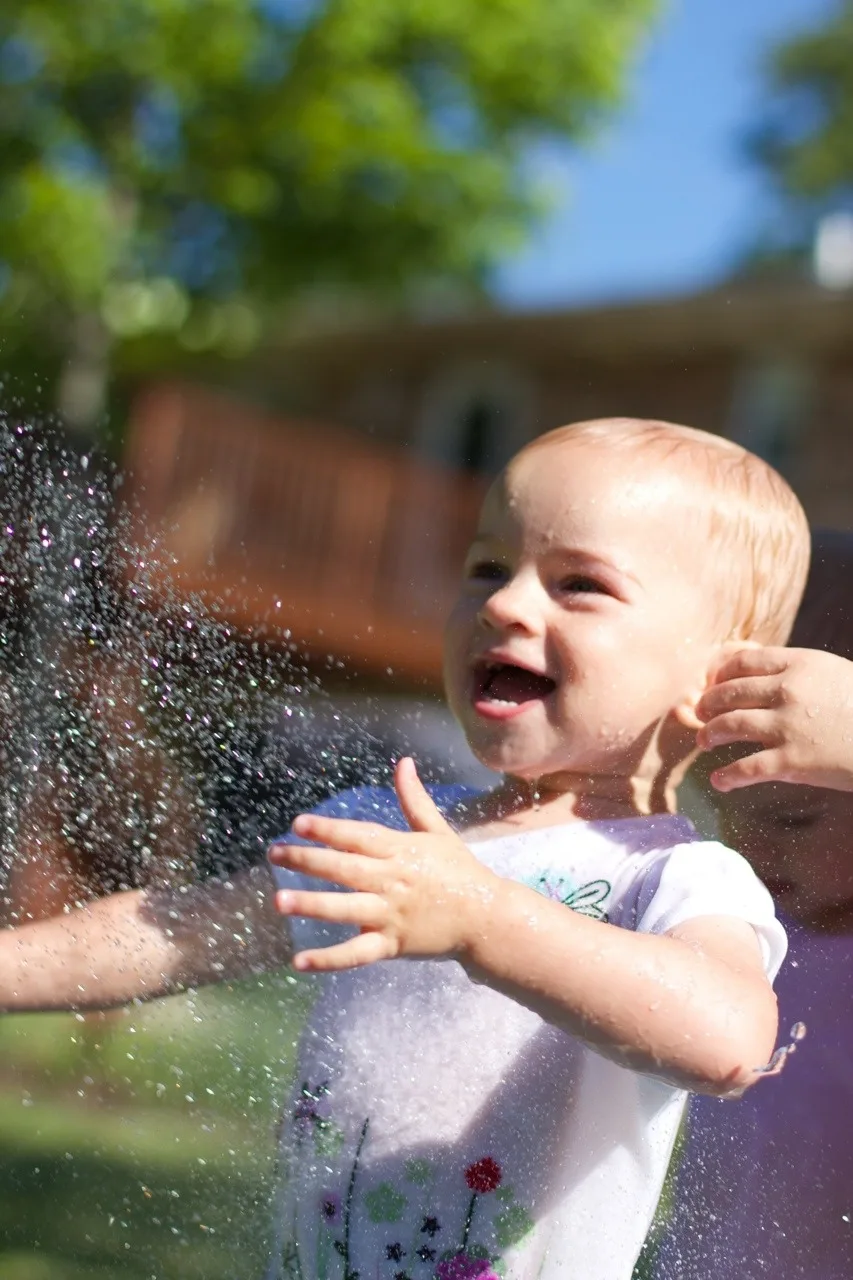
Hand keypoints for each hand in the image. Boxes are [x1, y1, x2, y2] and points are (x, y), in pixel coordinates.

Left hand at [267, 758, 496, 971]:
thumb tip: (402, 762)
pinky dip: (328, 960)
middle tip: (274, 854)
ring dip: (312, 905)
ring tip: (279, 900)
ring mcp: (391, 915)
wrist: (487, 917)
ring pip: (346, 909)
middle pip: (345, 869)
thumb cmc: (459, 871)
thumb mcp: (437, 831)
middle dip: (307, 861)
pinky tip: (299, 961)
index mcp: (400, 851)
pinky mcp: (392, 945)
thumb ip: (414, 799)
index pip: (358, 837)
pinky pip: (356, 954)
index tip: (298, 823)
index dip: (328, 830)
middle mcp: (392, 881)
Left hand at [696, 647, 852, 791]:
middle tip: (700, 713)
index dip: (720, 674)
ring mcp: (786, 727)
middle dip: (708, 704)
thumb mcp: (835, 674)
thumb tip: (766, 678)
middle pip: (728, 693)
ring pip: (728, 727)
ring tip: (704, 742)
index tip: (712, 683)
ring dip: (709, 736)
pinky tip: (719, 782)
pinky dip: (726, 777)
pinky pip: (745, 769)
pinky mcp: (791, 762)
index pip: (743, 663)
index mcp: (799, 665)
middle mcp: (787, 691)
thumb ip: (800, 673)